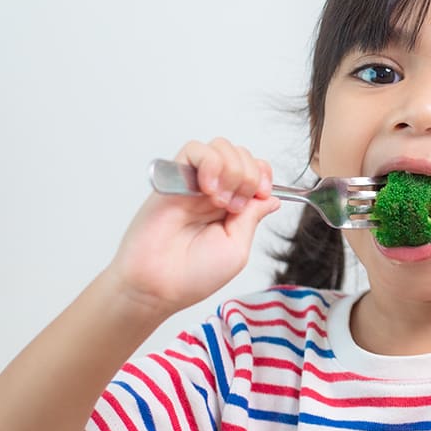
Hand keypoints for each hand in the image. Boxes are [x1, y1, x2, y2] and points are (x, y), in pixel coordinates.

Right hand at [106, 138, 280, 314]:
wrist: (158, 284)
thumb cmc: (193, 275)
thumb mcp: (237, 248)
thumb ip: (253, 218)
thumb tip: (272, 197)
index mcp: (232, 207)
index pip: (255, 170)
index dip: (263, 175)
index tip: (262, 193)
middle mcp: (213, 191)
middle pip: (242, 155)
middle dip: (249, 175)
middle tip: (235, 206)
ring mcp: (193, 183)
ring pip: (221, 147)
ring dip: (231, 170)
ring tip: (219, 200)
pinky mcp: (172, 178)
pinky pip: (195, 150)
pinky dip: (210, 163)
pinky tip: (207, 190)